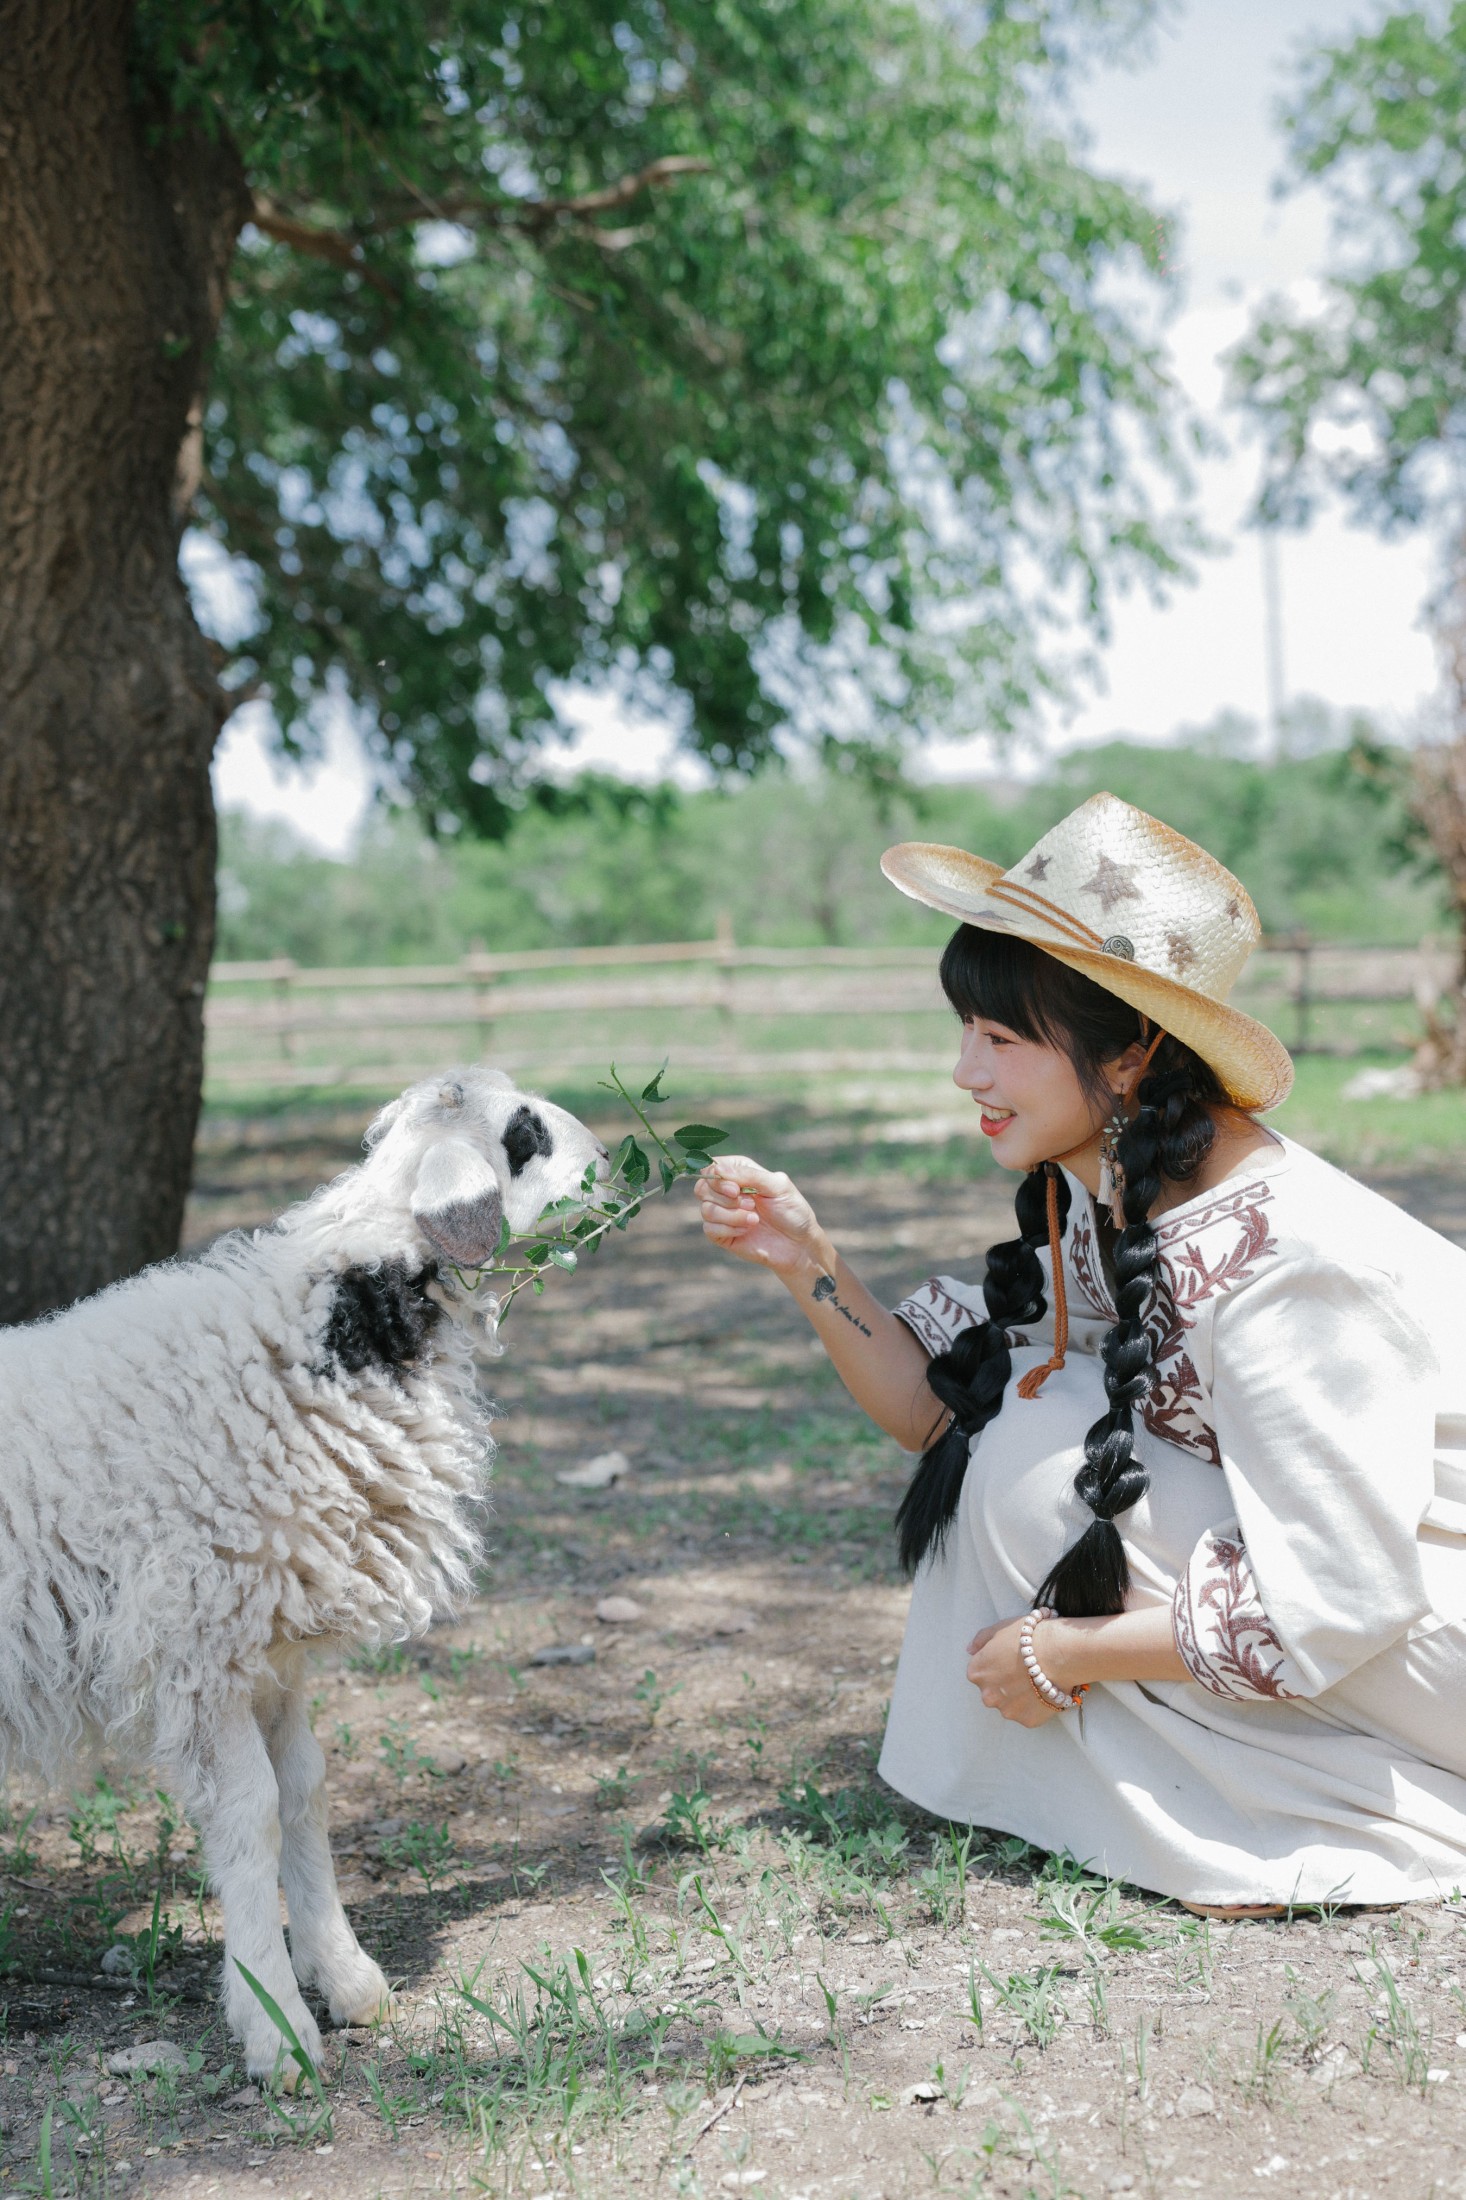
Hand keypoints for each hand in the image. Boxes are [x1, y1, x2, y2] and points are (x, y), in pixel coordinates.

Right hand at [694, 1156, 834, 1278]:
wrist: (798, 1244)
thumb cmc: (792, 1211)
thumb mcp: (778, 1186)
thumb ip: (749, 1175)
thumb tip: (718, 1169)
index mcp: (740, 1174)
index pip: (711, 1167)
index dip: (717, 1177)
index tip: (735, 1189)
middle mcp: (727, 1192)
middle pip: (702, 1188)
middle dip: (725, 1198)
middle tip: (751, 1204)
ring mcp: (723, 1214)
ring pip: (706, 1209)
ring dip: (732, 1215)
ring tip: (755, 1219)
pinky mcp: (722, 1234)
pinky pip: (710, 1229)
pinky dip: (730, 1229)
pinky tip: (748, 1230)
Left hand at [965, 1617, 1063, 1726]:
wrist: (1058, 1653)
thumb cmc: (1028, 1638)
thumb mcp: (999, 1628)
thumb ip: (980, 1640)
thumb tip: (970, 1650)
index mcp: (977, 1673)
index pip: (980, 1672)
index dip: (997, 1665)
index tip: (1010, 1659)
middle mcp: (988, 1695)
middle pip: (993, 1691)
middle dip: (1005, 1684)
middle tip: (1024, 1671)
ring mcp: (1008, 1710)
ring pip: (1011, 1705)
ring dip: (1020, 1697)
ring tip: (1038, 1681)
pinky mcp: (1027, 1720)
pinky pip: (1029, 1714)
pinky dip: (1036, 1706)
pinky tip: (1045, 1691)